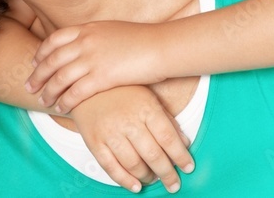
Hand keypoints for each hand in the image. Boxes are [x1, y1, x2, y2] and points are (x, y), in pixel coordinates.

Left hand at [25, 21, 166, 112]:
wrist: (161, 46)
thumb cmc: (141, 40)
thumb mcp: (112, 30)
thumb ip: (95, 36)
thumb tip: (86, 43)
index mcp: (87, 28)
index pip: (55, 40)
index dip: (41, 52)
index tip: (34, 63)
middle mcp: (86, 42)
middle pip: (52, 60)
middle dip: (38, 75)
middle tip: (29, 86)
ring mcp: (93, 59)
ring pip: (60, 78)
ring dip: (48, 91)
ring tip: (42, 100)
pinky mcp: (102, 77)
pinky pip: (76, 92)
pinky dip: (65, 100)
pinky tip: (60, 107)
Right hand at [71, 86, 193, 193]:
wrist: (84, 87)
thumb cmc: (120, 92)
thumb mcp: (148, 97)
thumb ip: (167, 119)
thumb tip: (184, 142)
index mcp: (145, 107)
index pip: (168, 138)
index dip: (180, 156)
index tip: (188, 167)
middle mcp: (128, 120)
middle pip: (153, 154)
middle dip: (167, 173)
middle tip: (174, 183)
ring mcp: (109, 132)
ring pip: (133, 164)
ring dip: (147, 177)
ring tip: (154, 179)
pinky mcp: (94, 142)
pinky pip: (111, 167)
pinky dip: (125, 180)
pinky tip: (136, 185)